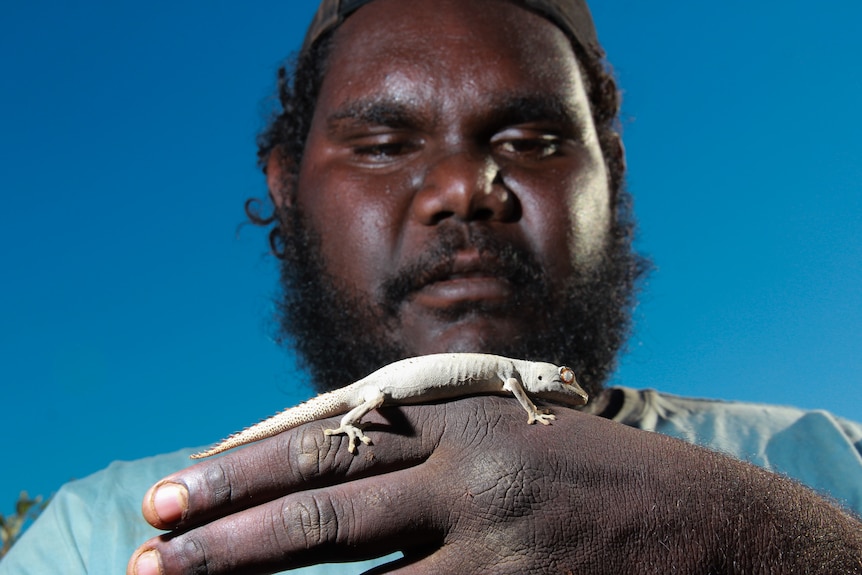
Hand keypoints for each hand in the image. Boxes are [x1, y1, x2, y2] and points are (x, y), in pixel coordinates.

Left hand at [127, 396, 861, 573]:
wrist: (715, 523)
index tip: (171, 494)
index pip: (325, 440)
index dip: (241, 470)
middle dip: (224, 538)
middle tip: (145, 556)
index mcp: (460, 420)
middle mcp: (467, 475)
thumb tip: (335, 474)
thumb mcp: (505, 438)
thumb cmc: (595, 478)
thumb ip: (425, 451)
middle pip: (321, 506)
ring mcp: (493, 546)